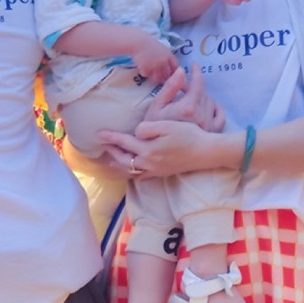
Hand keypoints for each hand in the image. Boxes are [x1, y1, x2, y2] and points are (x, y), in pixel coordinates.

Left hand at [99, 118, 220, 177]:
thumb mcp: (167, 125)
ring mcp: (154, 170)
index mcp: (148, 150)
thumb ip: (148, 128)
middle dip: (111, 151)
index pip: (124, 142)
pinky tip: (129, 170)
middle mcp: (148, 163)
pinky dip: (130, 173)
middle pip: (123, 158)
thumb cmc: (187, 135)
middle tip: (101, 144)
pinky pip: (140, 176)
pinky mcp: (161, 173)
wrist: (204, 153)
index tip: (99, 133)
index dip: (110, 137)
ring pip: (130, 169)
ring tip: (109, 159)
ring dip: (118, 164)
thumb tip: (136, 132)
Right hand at [130, 35, 178, 84]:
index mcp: (169, 55)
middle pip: (166, 75)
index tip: (170, 74)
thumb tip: (168, 66)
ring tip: (150, 72)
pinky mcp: (147, 69)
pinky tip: (142, 66)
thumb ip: (166, 56)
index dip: (173, 72)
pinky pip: (147, 75)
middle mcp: (163, 62)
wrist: (138, 42)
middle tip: (158, 75)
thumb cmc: (149, 43)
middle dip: (163, 76)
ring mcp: (155, 66)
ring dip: (154, 77)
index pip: (175, 67)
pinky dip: (145, 72)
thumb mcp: (161, 48)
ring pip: (157, 78)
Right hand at [145, 64, 224, 131]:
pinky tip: (206, 108)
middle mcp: (202, 116)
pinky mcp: (212, 133)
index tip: (195, 65)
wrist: (158, 151)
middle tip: (182, 89)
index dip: (196, 72)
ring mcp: (208, 126)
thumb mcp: (157, 105)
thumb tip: (182, 71)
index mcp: (188, 107)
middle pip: (203, 93)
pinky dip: (215, 109)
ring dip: (201, 98)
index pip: (198, 84)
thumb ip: (170, 87)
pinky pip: (220, 117)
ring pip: (210, 102)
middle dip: (193, 87)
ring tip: (189, 100)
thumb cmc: (153, 126)